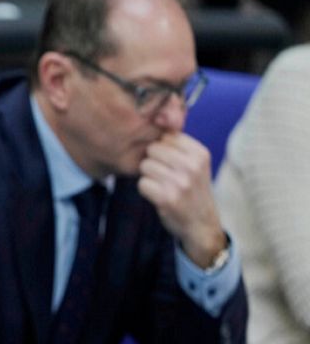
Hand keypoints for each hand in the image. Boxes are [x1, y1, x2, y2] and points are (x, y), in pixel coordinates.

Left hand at [137, 133, 226, 267]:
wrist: (201, 224)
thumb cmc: (193, 191)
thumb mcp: (195, 164)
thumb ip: (178, 145)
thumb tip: (157, 119)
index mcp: (200, 153)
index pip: (166, 136)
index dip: (161, 149)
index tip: (168, 162)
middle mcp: (192, 166)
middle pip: (152, 149)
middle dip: (152, 162)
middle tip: (164, 176)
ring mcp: (180, 182)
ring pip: (145, 166)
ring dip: (148, 177)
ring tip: (162, 186)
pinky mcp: (167, 198)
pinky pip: (142, 183)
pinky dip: (146, 190)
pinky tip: (158, 196)